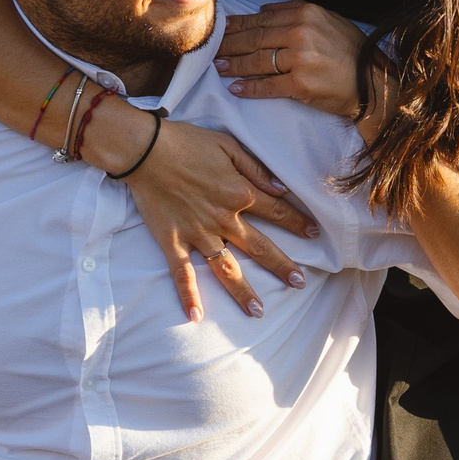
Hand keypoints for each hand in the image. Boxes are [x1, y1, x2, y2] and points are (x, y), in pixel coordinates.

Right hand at [87, 108, 318, 322]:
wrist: (145, 149)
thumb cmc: (187, 142)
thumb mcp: (229, 145)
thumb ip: (256, 169)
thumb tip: (281, 189)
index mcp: (240, 193)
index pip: (277, 212)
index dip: (297, 223)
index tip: (314, 234)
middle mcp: (224, 219)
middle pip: (260, 248)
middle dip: (282, 266)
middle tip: (300, 283)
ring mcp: (198, 234)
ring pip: (226, 269)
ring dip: (243, 292)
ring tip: (259, 311)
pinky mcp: (172, 241)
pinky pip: (182, 274)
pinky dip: (188, 296)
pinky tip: (196, 317)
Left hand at [214, 1, 366, 118]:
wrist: (372, 83)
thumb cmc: (351, 51)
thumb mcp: (328, 19)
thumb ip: (295, 9)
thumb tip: (263, 9)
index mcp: (305, 13)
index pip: (261, 19)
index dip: (236, 26)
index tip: (219, 30)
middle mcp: (301, 33)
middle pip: (254, 38)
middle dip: (228, 45)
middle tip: (210, 50)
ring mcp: (300, 59)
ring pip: (256, 60)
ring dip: (233, 65)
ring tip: (218, 68)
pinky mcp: (300, 85)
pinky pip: (267, 85)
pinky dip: (249, 88)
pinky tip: (236, 89)